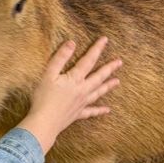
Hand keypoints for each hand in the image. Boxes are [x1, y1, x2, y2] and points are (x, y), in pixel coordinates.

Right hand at [18, 37, 121, 153]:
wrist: (45, 122)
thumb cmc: (44, 98)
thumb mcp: (49, 75)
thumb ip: (60, 58)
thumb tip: (71, 43)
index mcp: (75, 79)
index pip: (88, 60)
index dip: (97, 49)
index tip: (105, 40)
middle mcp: (82, 90)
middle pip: (98, 77)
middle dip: (109, 68)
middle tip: (119, 62)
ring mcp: (82, 103)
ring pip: (98, 92)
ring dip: (108, 86)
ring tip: (117, 81)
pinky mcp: (78, 114)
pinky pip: (91, 112)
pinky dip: (99, 110)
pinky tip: (107, 110)